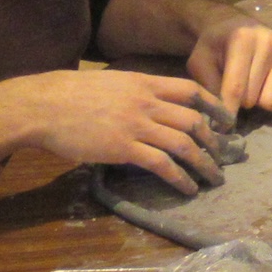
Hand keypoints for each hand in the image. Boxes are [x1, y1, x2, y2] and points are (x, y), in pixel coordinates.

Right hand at [5, 68, 228, 193]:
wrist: (45, 106)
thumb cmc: (72, 95)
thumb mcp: (112, 84)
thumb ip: (135, 94)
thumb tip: (152, 108)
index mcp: (144, 83)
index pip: (190, 89)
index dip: (213, 105)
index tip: (226, 120)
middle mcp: (147, 102)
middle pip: (193, 119)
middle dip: (213, 140)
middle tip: (223, 155)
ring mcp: (136, 125)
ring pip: (184, 144)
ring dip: (204, 162)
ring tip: (213, 177)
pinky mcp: (124, 148)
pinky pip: (162, 164)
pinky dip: (180, 178)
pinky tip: (187, 188)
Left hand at [185, 10, 271, 114]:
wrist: (237, 25)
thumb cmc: (216, 47)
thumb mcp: (200, 62)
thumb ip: (208, 87)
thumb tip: (219, 118)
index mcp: (243, 39)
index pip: (236, 88)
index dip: (227, 111)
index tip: (221, 126)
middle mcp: (270, 42)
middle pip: (254, 98)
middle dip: (242, 102)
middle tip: (236, 91)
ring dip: (259, 100)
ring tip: (251, 87)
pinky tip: (265, 82)